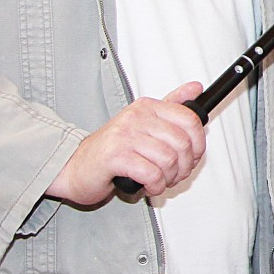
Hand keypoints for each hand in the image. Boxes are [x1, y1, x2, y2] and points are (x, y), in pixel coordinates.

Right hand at [48, 81, 205, 204]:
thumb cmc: (112, 150)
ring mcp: (124, 136)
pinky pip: (152, 174)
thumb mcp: (143, 123)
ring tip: (161, 180)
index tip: (193, 155)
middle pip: (182, 142)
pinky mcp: (115, 157)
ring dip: (170, 177)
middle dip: (185, 165)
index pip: (189, 119)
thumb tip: (196, 87)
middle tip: (176, 174)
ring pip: (169, 159)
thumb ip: (171, 105)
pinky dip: (156, 185)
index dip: (198, 143)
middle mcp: (136, 117)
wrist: (75, 167)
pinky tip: (150, 186)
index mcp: (146, 106)